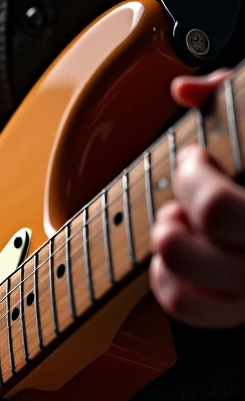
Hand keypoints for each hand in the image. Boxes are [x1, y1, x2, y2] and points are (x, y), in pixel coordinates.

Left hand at [150, 70, 244, 327]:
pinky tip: (171, 253)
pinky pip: (186, 308)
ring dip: (167, 246)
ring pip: (186, 286)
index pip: (214, 210)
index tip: (193, 157)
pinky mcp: (240, 309)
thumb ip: (231, 94)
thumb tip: (185, 91)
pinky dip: (164, 282)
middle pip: (193, 251)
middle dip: (177, 203)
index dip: (190, 177)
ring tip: (174, 222)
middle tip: (181, 191)